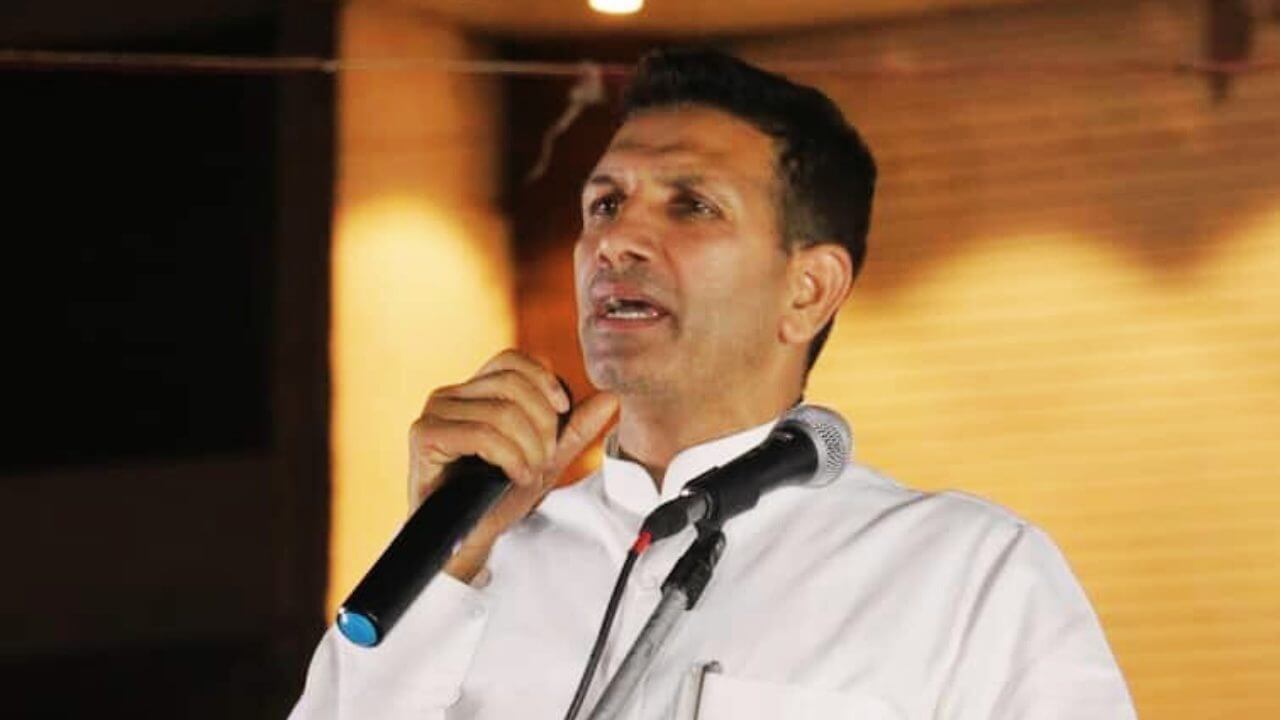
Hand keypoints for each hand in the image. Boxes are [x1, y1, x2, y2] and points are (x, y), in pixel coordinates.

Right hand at [407, 350, 618, 581]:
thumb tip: (611, 397)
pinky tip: (515, 476)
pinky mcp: (424, 436)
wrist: (468, 541)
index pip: (514, 360)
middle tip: (544, 459)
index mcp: (474, 391)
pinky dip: (510, 457)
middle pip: (513, 384)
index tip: (562, 412)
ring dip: (528, 448)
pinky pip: (482, 434)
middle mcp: (450, 395)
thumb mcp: (546, 459)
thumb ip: (575, 428)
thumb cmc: (498, 498)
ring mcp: (435, 413)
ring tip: (529, 474)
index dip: (545, 381)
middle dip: (542, 424)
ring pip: (502, 412)